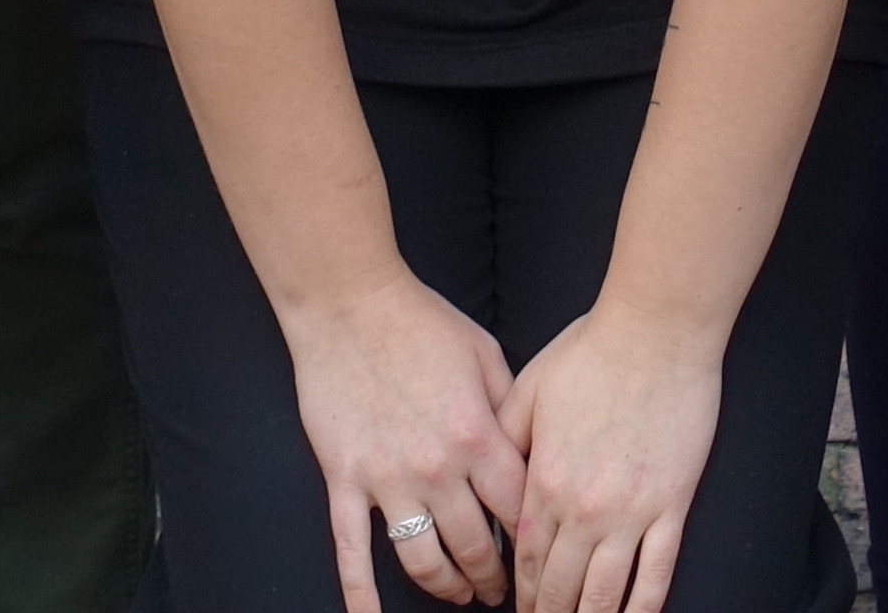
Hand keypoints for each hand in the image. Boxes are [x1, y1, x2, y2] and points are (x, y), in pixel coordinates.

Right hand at [284, 275, 525, 612]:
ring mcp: (387, 479)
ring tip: (459, 595)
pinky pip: (352, 552)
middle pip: (473, 545)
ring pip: (422, 558)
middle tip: (502, 592)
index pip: (517, 511)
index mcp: (477, 436)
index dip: (533, 542)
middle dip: (494, 576)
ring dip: (446, 586)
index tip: (542, 556)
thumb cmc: (421, 322)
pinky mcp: (345, 480)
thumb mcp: (485, 356)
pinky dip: (360, 595)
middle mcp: (437, 468)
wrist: (351, 304)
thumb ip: (508, 408)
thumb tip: (529, 451)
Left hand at [501, 296, 726, 612]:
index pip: (527, 558)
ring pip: (604, 591)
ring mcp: (630, 511)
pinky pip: (656, 572)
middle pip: (562, 585)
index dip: (523, 592)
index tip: (520, 609)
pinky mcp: (671, 505)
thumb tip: (492, 482)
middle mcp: (583, 508)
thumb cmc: (591, 351)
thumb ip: (506, 441)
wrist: (655, 331)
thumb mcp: (528, 390)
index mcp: (544, 482)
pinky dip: (643, 607)